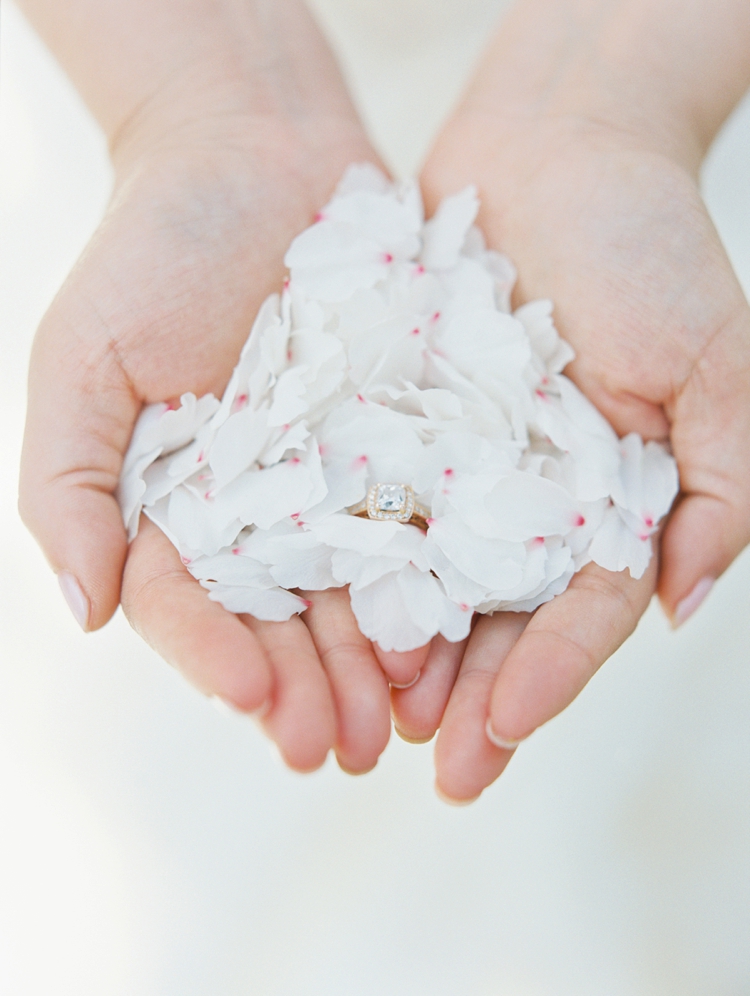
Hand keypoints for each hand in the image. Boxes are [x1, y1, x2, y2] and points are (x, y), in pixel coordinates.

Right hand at [18, 4, 427, 774]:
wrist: (257, 155)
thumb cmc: (155, 249)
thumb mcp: (83, 362)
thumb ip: (69, 487)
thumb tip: (83, 610)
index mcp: (178, 508)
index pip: (192, 606)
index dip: (219, 660)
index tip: (256, 701)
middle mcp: (262, 512)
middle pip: (284, 622)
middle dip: (311, 689)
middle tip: (339, 750)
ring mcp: (338, 484)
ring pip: (359, 595)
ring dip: (378, 665)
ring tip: (403, 722)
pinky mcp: (406, 447)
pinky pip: (424, 528)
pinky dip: (437, 587)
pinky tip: (455, 636)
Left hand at [400, 19, 749, 799]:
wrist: (556, 150)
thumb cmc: (647, 247)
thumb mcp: (716, 364)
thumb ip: (721, 487)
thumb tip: (684, 606)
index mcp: (611, 501)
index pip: (581, 613)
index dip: (547, 677)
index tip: (503, 735)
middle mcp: (534, 500)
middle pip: (501, 621)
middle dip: (472, 698)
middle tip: (437, 773)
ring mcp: (466, 469)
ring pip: (434, 584)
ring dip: (408, 656)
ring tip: (373, 719)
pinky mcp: (403, 427)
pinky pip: (378, 509)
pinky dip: (359, 568)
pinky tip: (330, 620)